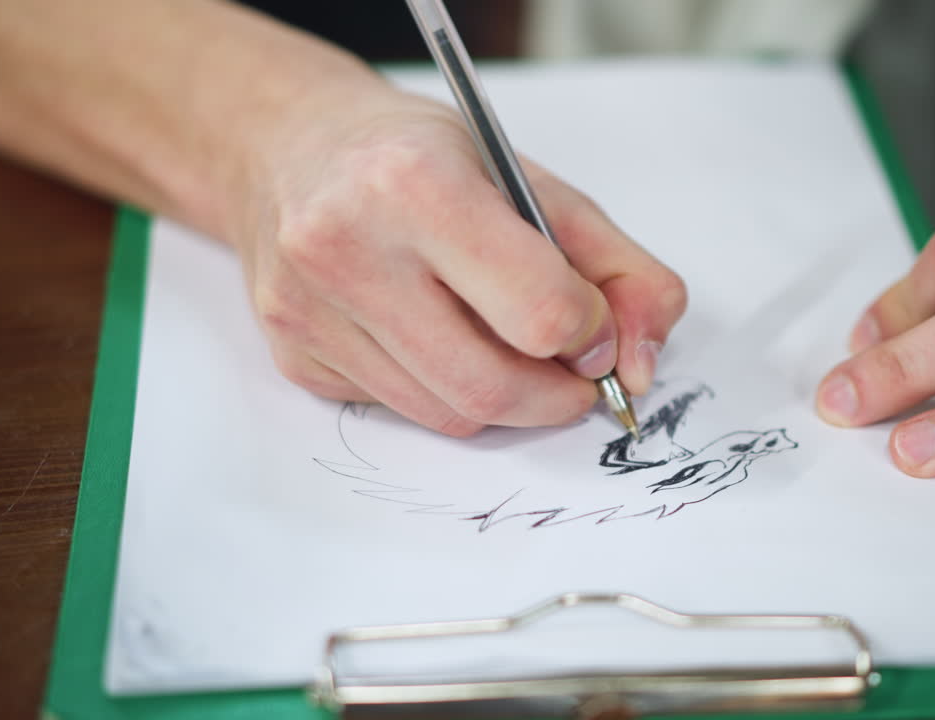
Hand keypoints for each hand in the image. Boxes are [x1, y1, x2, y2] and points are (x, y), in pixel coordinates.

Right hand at [227, 82, 685, 436]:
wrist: (292, 147)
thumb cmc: (421, 158)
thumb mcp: (534, 183)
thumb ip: (618, 269)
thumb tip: (642, 367)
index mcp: (416, 185)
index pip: (539, 312)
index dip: (590, 333)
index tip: (592, 325)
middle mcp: (346, 248)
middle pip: (490, 387)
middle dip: (556, 397)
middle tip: (573, 375)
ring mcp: (309, 310)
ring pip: (447, 414)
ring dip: (503, 400)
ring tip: (507, 347)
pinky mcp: (293, 355)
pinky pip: (400, 409)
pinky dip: (441, 390)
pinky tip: (434, 337)